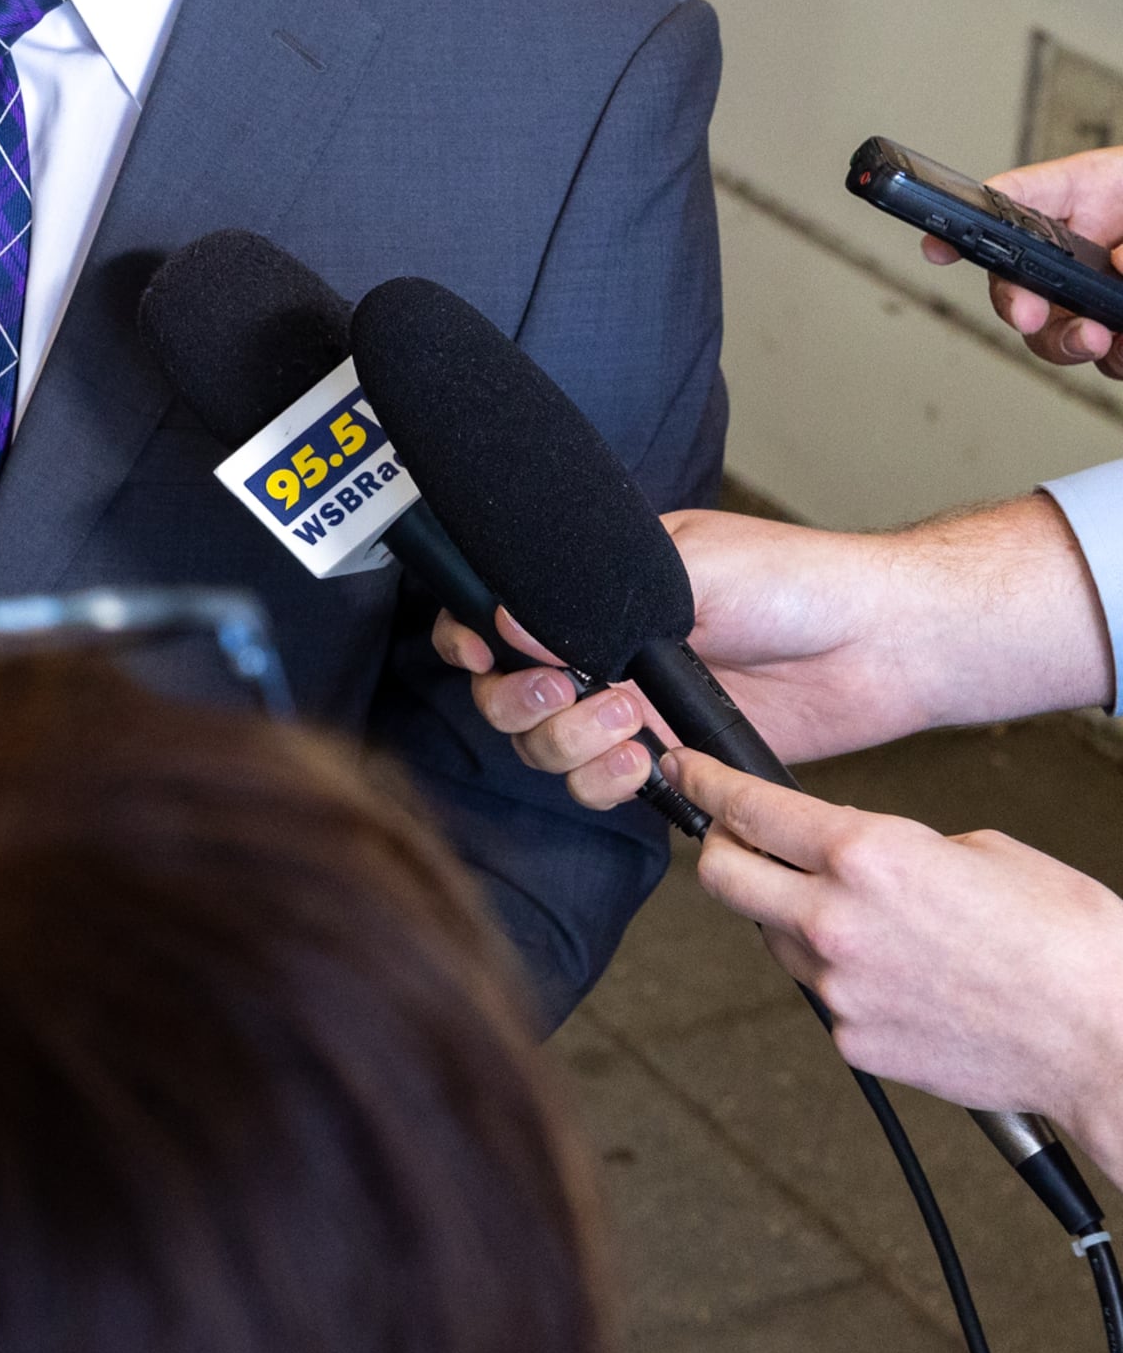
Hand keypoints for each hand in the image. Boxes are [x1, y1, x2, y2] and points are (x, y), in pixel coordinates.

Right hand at [434, 498, 1113, 807]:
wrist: (884, 643)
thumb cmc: (798, 581)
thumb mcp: (690, 565)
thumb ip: (596, 601)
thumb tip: (509, 622)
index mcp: (592, 593)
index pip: (495, 617)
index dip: (468, 639)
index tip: (476, 650)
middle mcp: (601, 652)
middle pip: (504, 694)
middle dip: (519, 701)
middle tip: (566, 691)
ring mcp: (634, 709)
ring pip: (545, 747)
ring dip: (568, 744)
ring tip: (629, 726)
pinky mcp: (673, 758)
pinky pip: (606, 787)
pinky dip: (609, 784)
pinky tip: (646, 764)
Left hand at [674, 753, 1122, 1166]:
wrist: (1109, 1039)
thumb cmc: (1071, 944)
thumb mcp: (982, 850)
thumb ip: (897, 847)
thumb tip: (858, 855)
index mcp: (869, 856)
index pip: (748, 807)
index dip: (706, 783)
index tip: (686, 772)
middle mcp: (837, 921)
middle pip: (721, 876)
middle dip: (723, 850)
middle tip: (741, 842)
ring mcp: (838, 988)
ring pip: (772, 939)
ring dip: (792, 919)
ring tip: (869, 923)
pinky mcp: (852, 1041)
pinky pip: (822, 995)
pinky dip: (842, 979)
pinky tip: (901, 978)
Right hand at [920, 149, 1122, 376]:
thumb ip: (1122, 218)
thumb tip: (1120, 264)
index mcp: (1078, 202)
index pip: (1006, 211)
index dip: (962, 229)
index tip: (939, 245)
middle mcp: (1082, 255)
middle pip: (1020, 290)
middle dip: (1020, 308)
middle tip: (1034, 316)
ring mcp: (1106, 298)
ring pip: (1060, 336)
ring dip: (1072, 344)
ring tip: (1106, 340)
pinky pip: (1114, 360)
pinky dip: (1120, 359)